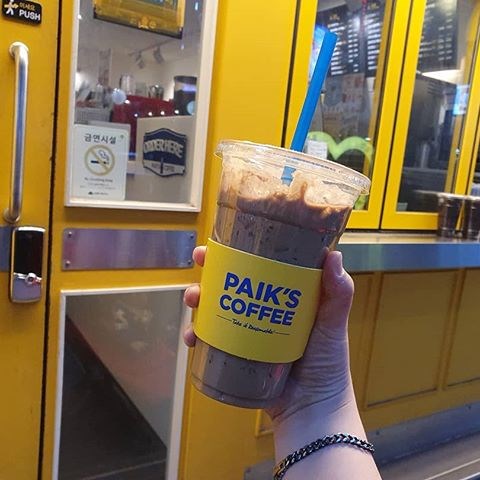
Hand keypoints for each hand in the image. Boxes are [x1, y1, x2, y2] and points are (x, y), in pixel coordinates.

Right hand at [183, 246, 354, 423]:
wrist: (311, 409)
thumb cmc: (328, 365)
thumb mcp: (333, 324)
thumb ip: (338, 294)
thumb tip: (333, 255)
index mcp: (283, 296)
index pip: (259, 265)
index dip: (242, 250)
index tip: (227, 239)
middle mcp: (261, 309)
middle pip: (230, 282)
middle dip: (211, 269)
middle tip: (201, 262)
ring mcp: (246, 331)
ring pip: (215, 307)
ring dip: (198, 298)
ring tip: (193, 298)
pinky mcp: (235, 354)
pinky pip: (210, 340)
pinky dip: (197, 335)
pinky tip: (192, 336)